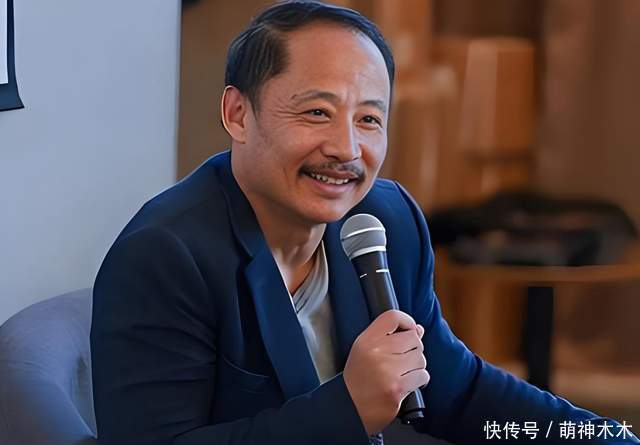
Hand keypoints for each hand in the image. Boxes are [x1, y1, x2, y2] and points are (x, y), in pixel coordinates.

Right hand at [343, 310, 429, 434]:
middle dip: (414, 349)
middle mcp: (376, 352)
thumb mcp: (365, 350)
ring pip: (420, 358)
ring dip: (416, 366)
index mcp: (366, 340)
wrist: (350, 408)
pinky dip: (419, 380)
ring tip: (403, 373)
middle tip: (403, 359)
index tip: (409, 330)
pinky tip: (407, 383)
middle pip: (413, 338)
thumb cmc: (359, 378)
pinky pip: (422, 375)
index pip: (393, 317)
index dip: (407, 321)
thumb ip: (390, 337)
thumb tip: (419, 329)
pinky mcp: (397, 388)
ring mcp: (387, 371)